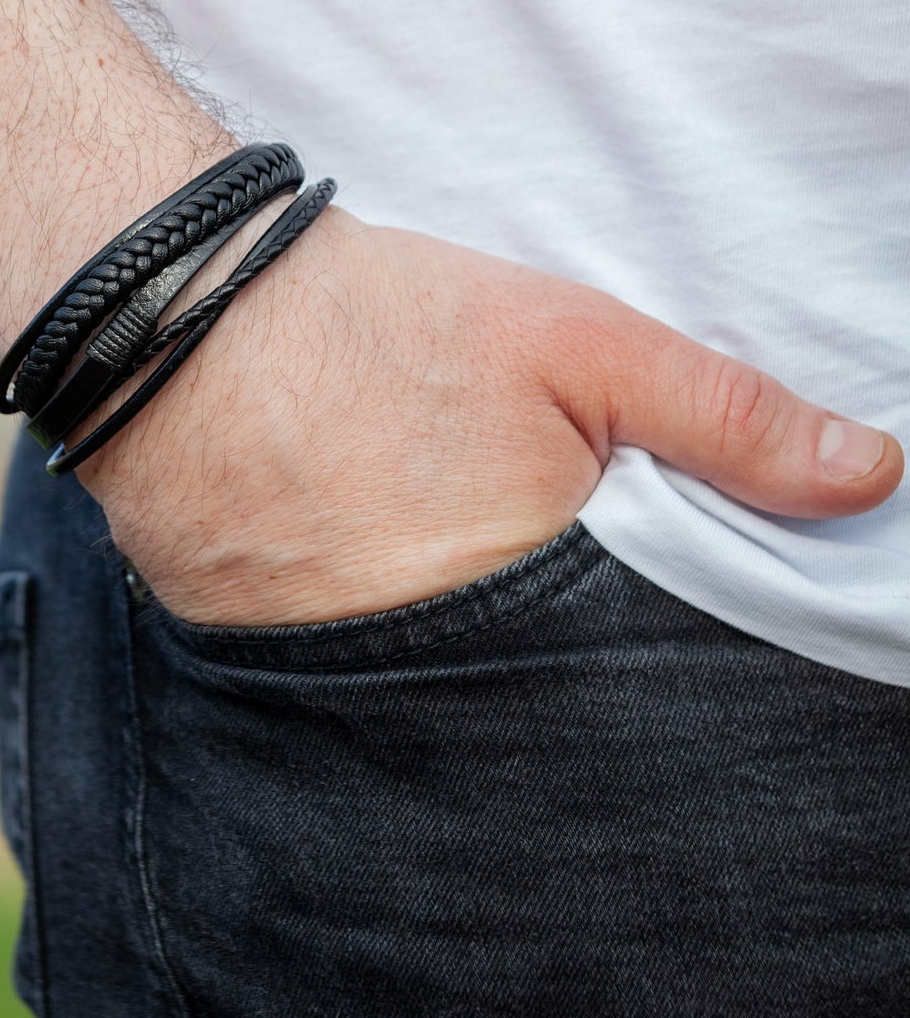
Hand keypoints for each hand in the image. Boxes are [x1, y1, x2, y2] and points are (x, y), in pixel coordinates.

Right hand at [77, 208, 904, 625]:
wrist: (177, 317)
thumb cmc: (378, 324)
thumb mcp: (575, 341)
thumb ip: (724, 417)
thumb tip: (872, 475)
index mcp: (528, 601)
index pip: (631, 682)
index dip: (640, 647)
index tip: (615, 596)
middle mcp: (427, 668)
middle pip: (525, 701)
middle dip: (539, 648)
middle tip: (501, 561)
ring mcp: (327, 674)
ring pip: (426, 694)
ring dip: (442, 640)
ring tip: (415, 552)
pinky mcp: (251, 658)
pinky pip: (336, 674)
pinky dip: (358, 632)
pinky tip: (347, 558)